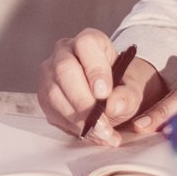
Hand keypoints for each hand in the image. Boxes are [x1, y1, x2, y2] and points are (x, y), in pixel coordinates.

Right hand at [37, 28, 164, 144]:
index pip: (86, 45)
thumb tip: (113, 105)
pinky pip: (52, 111)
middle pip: (64, 70)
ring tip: (102, 134)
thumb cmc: (118, 85)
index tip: (105, 94)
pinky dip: (72, 127)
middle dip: (84, 101)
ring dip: (79, 119)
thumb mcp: (132, 87)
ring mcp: (50, 72)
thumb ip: (128, 95)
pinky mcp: (44, 94)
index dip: (94, 69)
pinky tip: (91, 134)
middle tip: (103, 124)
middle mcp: (64, 52)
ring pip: (54, 93)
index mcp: (89, 41)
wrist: (108, 96)